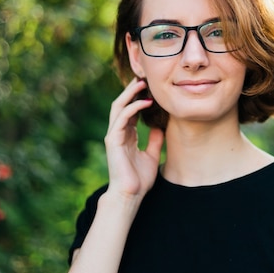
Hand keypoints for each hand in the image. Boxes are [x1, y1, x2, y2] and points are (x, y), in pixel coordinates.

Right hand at [103, 78, 163, 201]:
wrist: (130, 195)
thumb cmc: (139, 179)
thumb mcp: (151, 155)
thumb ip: (154, 140)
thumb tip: (160, 127)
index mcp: (126, 136)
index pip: (130, 111)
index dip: (138, 98)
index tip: (151, 88)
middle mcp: (118, 133)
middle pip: (122, 105)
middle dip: (131, 91)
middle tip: (144, 79)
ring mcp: (114, 136)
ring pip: (118, 107)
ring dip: (130, 94)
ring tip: (142, 83)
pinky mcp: (113, 140)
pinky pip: (121, 118)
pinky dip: (133, 108)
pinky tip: (145, 102)